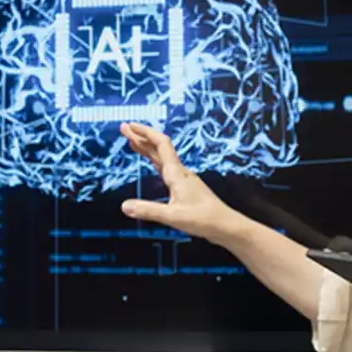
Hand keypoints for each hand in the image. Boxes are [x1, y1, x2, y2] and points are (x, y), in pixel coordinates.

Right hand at [116, 123, 244, 244]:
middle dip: (141, 137)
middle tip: (125, 128)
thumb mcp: (172, 216)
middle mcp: (180, 173)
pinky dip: (155, 161)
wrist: (225, 225)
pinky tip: (152, 162)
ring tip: (133, 141)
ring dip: (146, 148)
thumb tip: (125, 206)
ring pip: (162, 158)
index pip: (160, 144)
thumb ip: (148, 210)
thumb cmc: (204, 219)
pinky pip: (166, 168)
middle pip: (158, 148)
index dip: (144, 133)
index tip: (130, 126)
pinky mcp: (185, 188)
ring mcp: (184, 179)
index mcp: (176, 174)